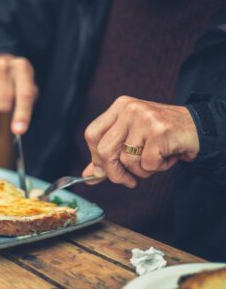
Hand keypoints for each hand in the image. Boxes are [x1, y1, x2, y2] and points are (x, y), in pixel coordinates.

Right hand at [0, 54, 37, 134]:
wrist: (0, 59)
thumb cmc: (17, 81)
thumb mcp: (28, 87)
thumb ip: (26, 107)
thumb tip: (18, 129)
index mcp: (22, 68)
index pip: (24, 95)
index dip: (22, 114)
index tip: (19, 130)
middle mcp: (4, 64)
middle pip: (4, 102)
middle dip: (5, 106)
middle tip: (7, 97)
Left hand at [82, 96, 199, 187]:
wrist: (197, 127)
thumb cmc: (160, 135)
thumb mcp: (132, 139)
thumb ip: (109, 156)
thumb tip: (89, 175)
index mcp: (119, 107)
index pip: (92, 135)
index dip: (96, 157)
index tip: (105, 170)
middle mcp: (129, 109)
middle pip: (105, 150)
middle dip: (115, 173)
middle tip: (128, 181)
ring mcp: (144, 118)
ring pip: (127, 160)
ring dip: (142, 170)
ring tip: (156, 159)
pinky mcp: (159, 131)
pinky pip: (148, 164)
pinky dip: (158, 168)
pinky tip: (167, 156)